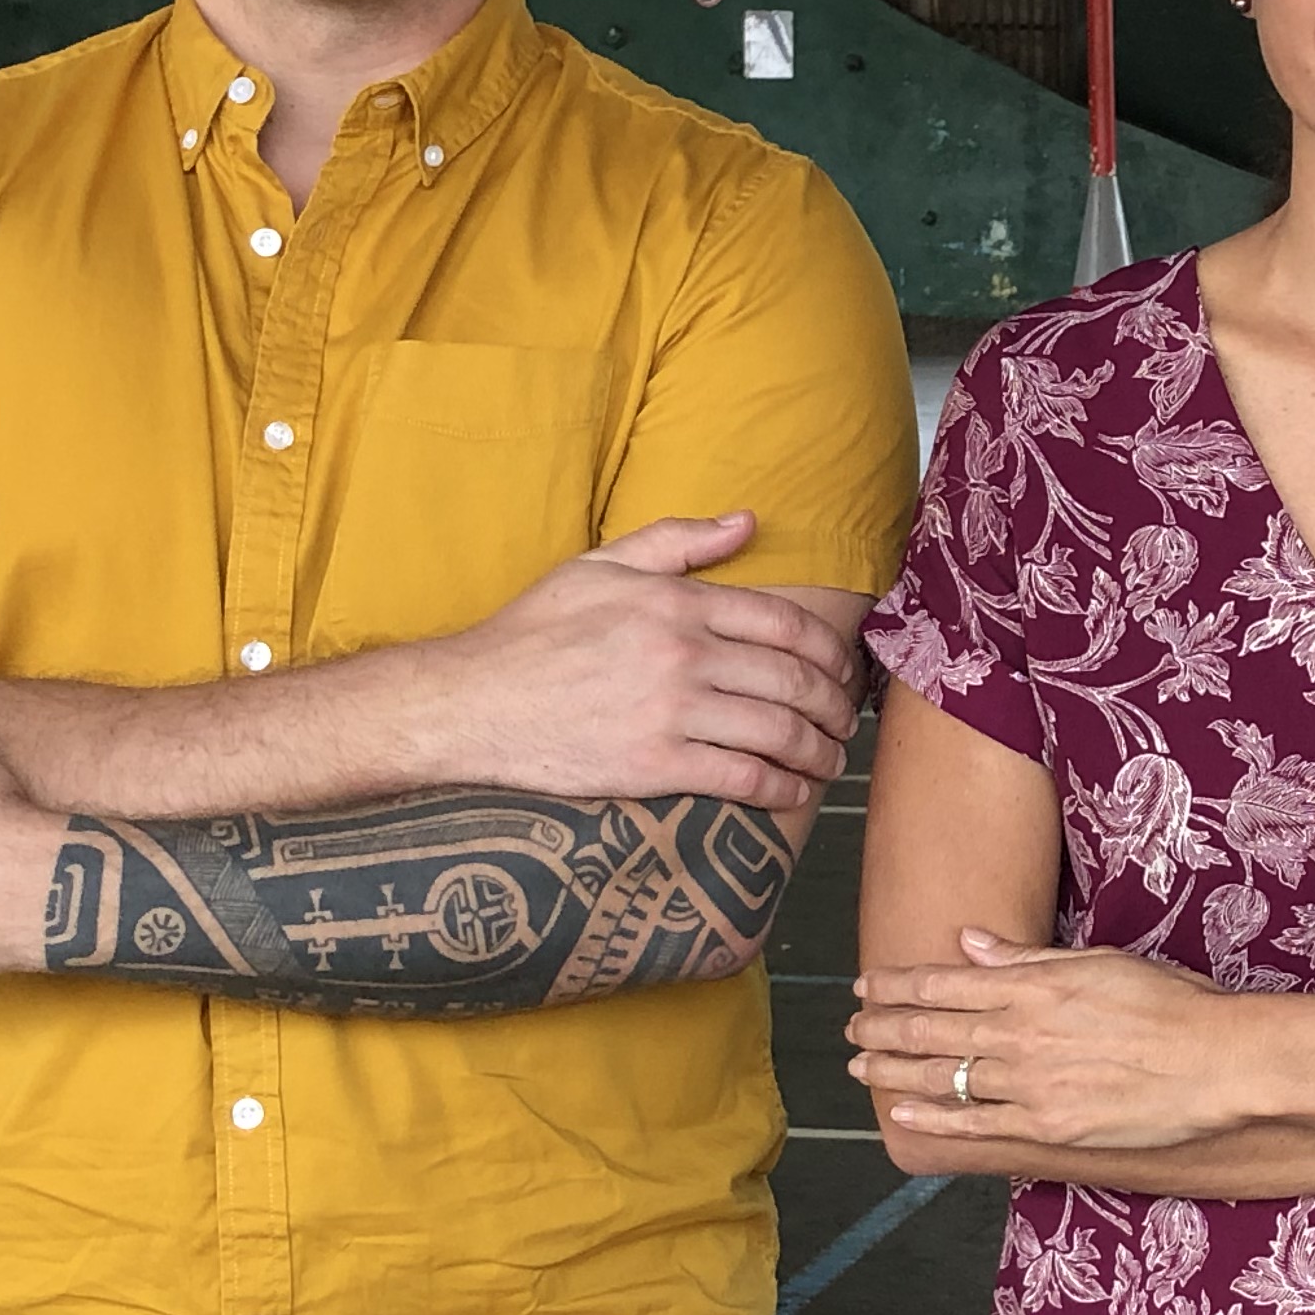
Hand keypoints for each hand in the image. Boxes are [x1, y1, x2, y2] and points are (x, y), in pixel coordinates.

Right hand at [415, 514, 855, 806]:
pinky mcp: (652, 764)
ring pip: (777, 731)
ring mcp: (669, 711)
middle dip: (834, 705)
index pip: (783, 623)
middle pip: (792, 679)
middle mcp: (682, 653)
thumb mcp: (601, 566)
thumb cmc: (533, 632)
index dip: (829, 651)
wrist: (469, 702)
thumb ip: (679, 540)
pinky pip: (740, 777)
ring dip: (818, 751)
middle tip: (845, 721)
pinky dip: (780, 787)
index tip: (843, 670)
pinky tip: (792, 793)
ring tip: (829, 761)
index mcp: (676, 602)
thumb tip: (748, 522)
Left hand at [851, 932, 1239, 1152]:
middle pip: (930, 1027)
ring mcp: (1028, 1082)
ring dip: (892, 1070)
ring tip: (858, 1067)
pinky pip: (973, 1123)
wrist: (1215, 1062)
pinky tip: (899, 1114)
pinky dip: (931, 1118)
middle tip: (850, 1026)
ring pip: (940, 1075)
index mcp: (1032, 985)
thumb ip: (1027, 957)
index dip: (897, 984)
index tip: (866, 985)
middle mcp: (1020, 1032)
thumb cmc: (1169, 1004)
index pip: (943, 981)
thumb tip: (971, 942)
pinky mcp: (1045, 1126)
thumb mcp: (1098, 961)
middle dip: (880, 1026)